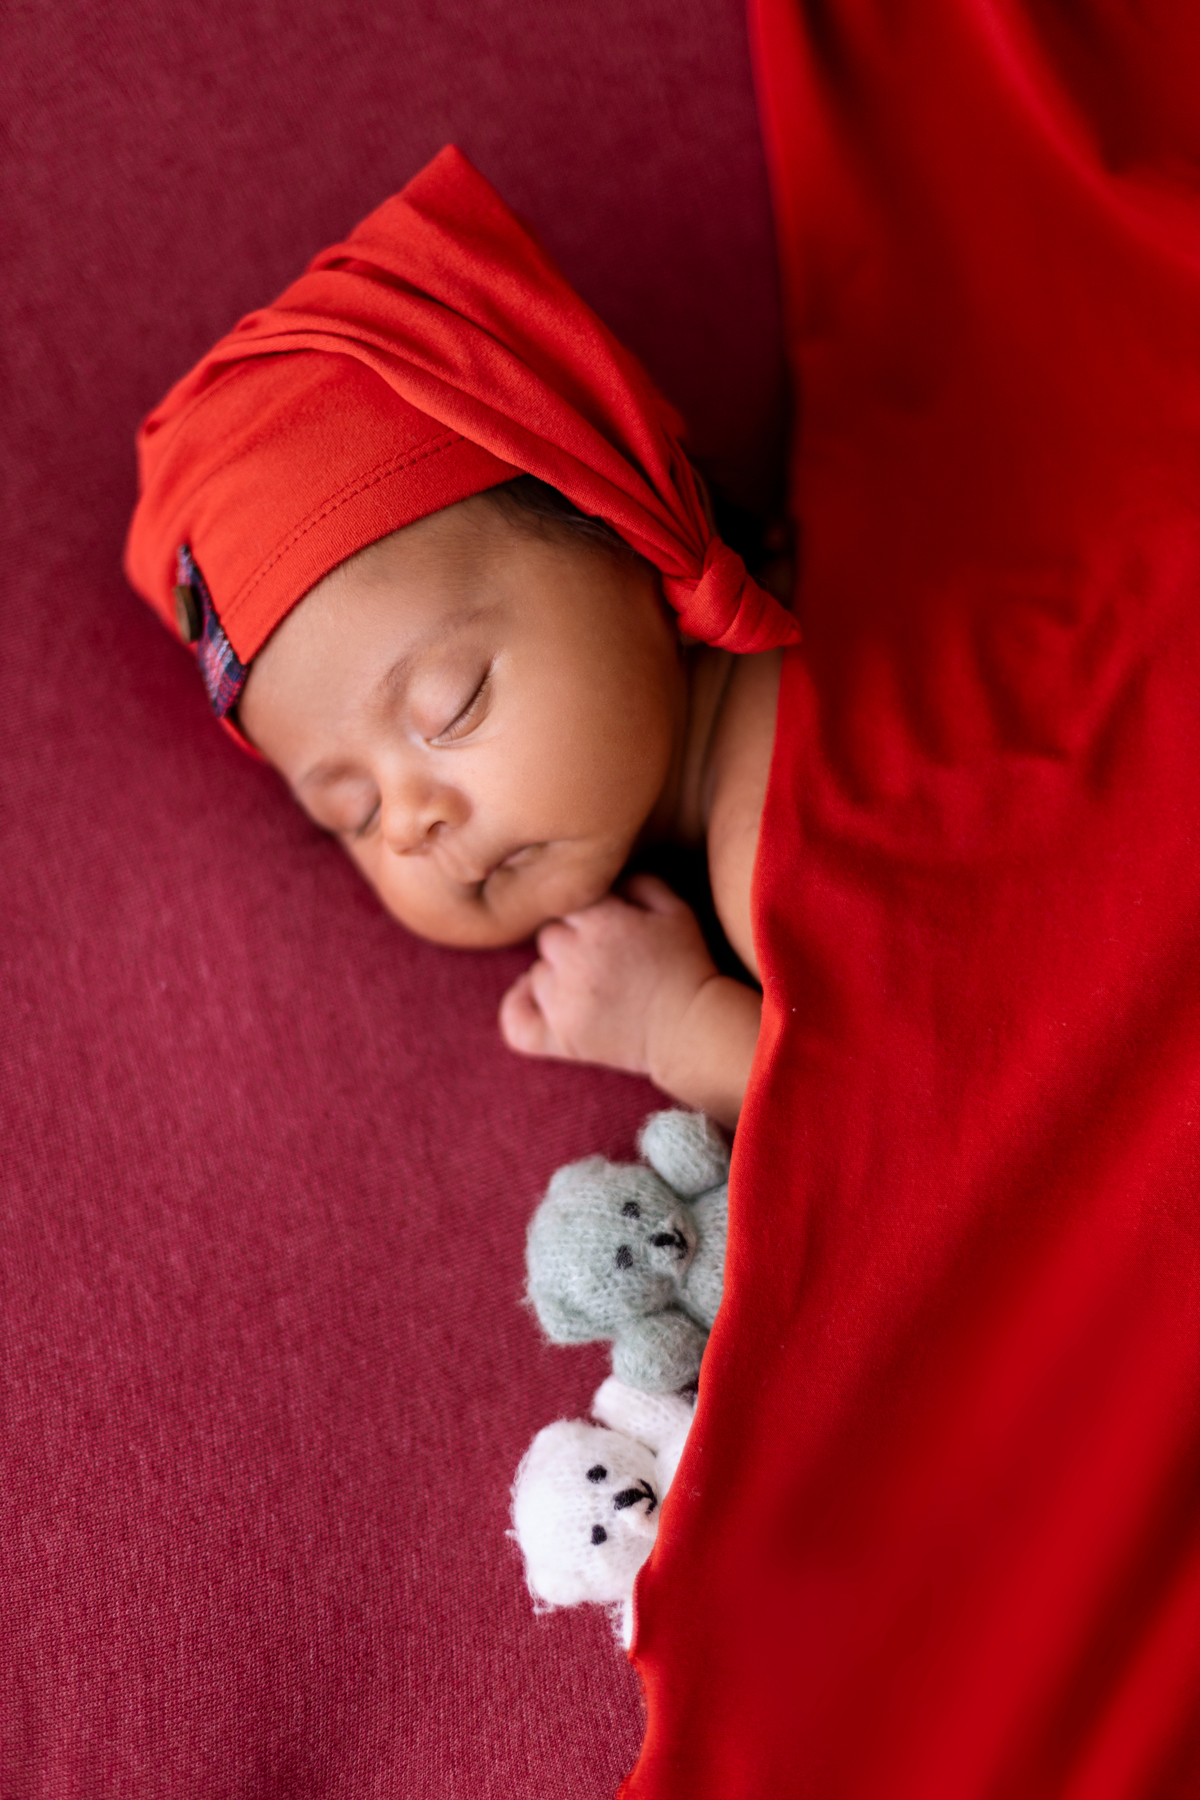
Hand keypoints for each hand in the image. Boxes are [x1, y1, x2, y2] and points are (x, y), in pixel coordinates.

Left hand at [498, 874, 717, 1083]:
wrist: (694, 1029)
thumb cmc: (688, 966)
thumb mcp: (676, 910)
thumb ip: (638, 881)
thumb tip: (604, 880)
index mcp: (599, 920)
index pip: (566, 903)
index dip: (588, 916)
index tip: (610, 931)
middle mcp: (574, 958)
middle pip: (547, 937)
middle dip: (572, 945)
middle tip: (605, 961)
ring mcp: (564, 1002)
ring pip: (536, 974)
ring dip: (555, 977)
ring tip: (593, 988)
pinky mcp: (561, 1039)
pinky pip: (516, 1022)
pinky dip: (519, 1009)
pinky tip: (540, 1002)